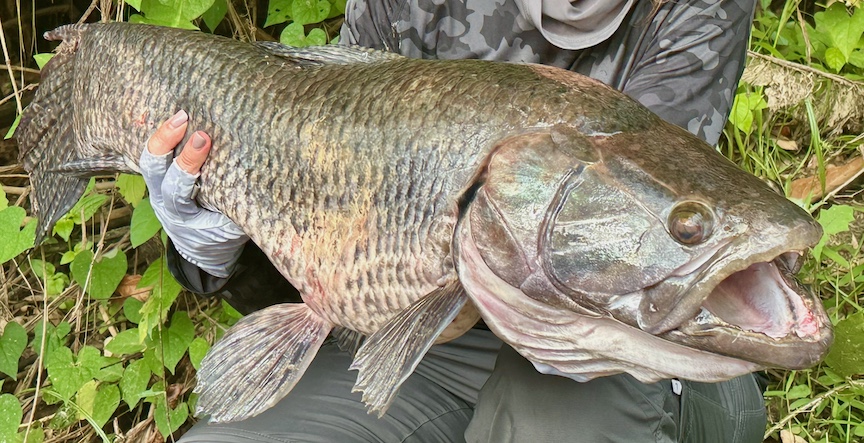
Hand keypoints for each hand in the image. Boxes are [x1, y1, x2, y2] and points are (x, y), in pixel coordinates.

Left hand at [140, 110, 248, 277]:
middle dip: (164, 140)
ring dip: (162, 135)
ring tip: (180, 114)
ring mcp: (157, 190)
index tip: (204, 139)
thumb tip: (254, 174)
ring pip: (149, 160)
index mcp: (179, 216)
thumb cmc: (221, 239)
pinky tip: (178, 121)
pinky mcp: (160, 181)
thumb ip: (236, 206)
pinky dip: (165, 139)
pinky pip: (157, 158)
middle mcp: (161, 202)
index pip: (176, 187)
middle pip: (151, 168)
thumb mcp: (233, 229)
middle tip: (183, 118)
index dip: (188, 162)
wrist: (202, 252)